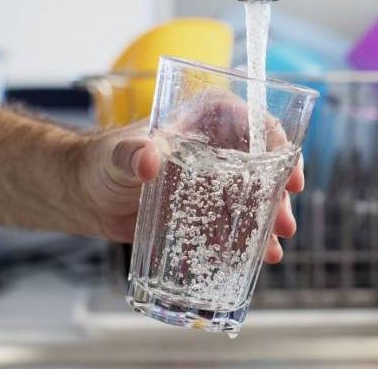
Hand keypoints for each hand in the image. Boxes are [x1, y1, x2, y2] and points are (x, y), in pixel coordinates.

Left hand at [77, 117, 302, 264]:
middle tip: (284, 225)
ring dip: (268, 223)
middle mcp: (218, 146)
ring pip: (255, 197)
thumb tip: (148, 159)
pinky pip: (236, 222)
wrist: (86, 197)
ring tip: (272, 251)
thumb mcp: (115, 155)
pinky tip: (256, 258)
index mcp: (206, 119)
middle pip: (264, 166)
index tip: (290, 178)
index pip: (255, 124)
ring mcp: (215, 180)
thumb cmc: (99, 162)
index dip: (279, 149)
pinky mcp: (206, 209)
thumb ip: (130, 154)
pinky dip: (248, 240)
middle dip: (278, 197)